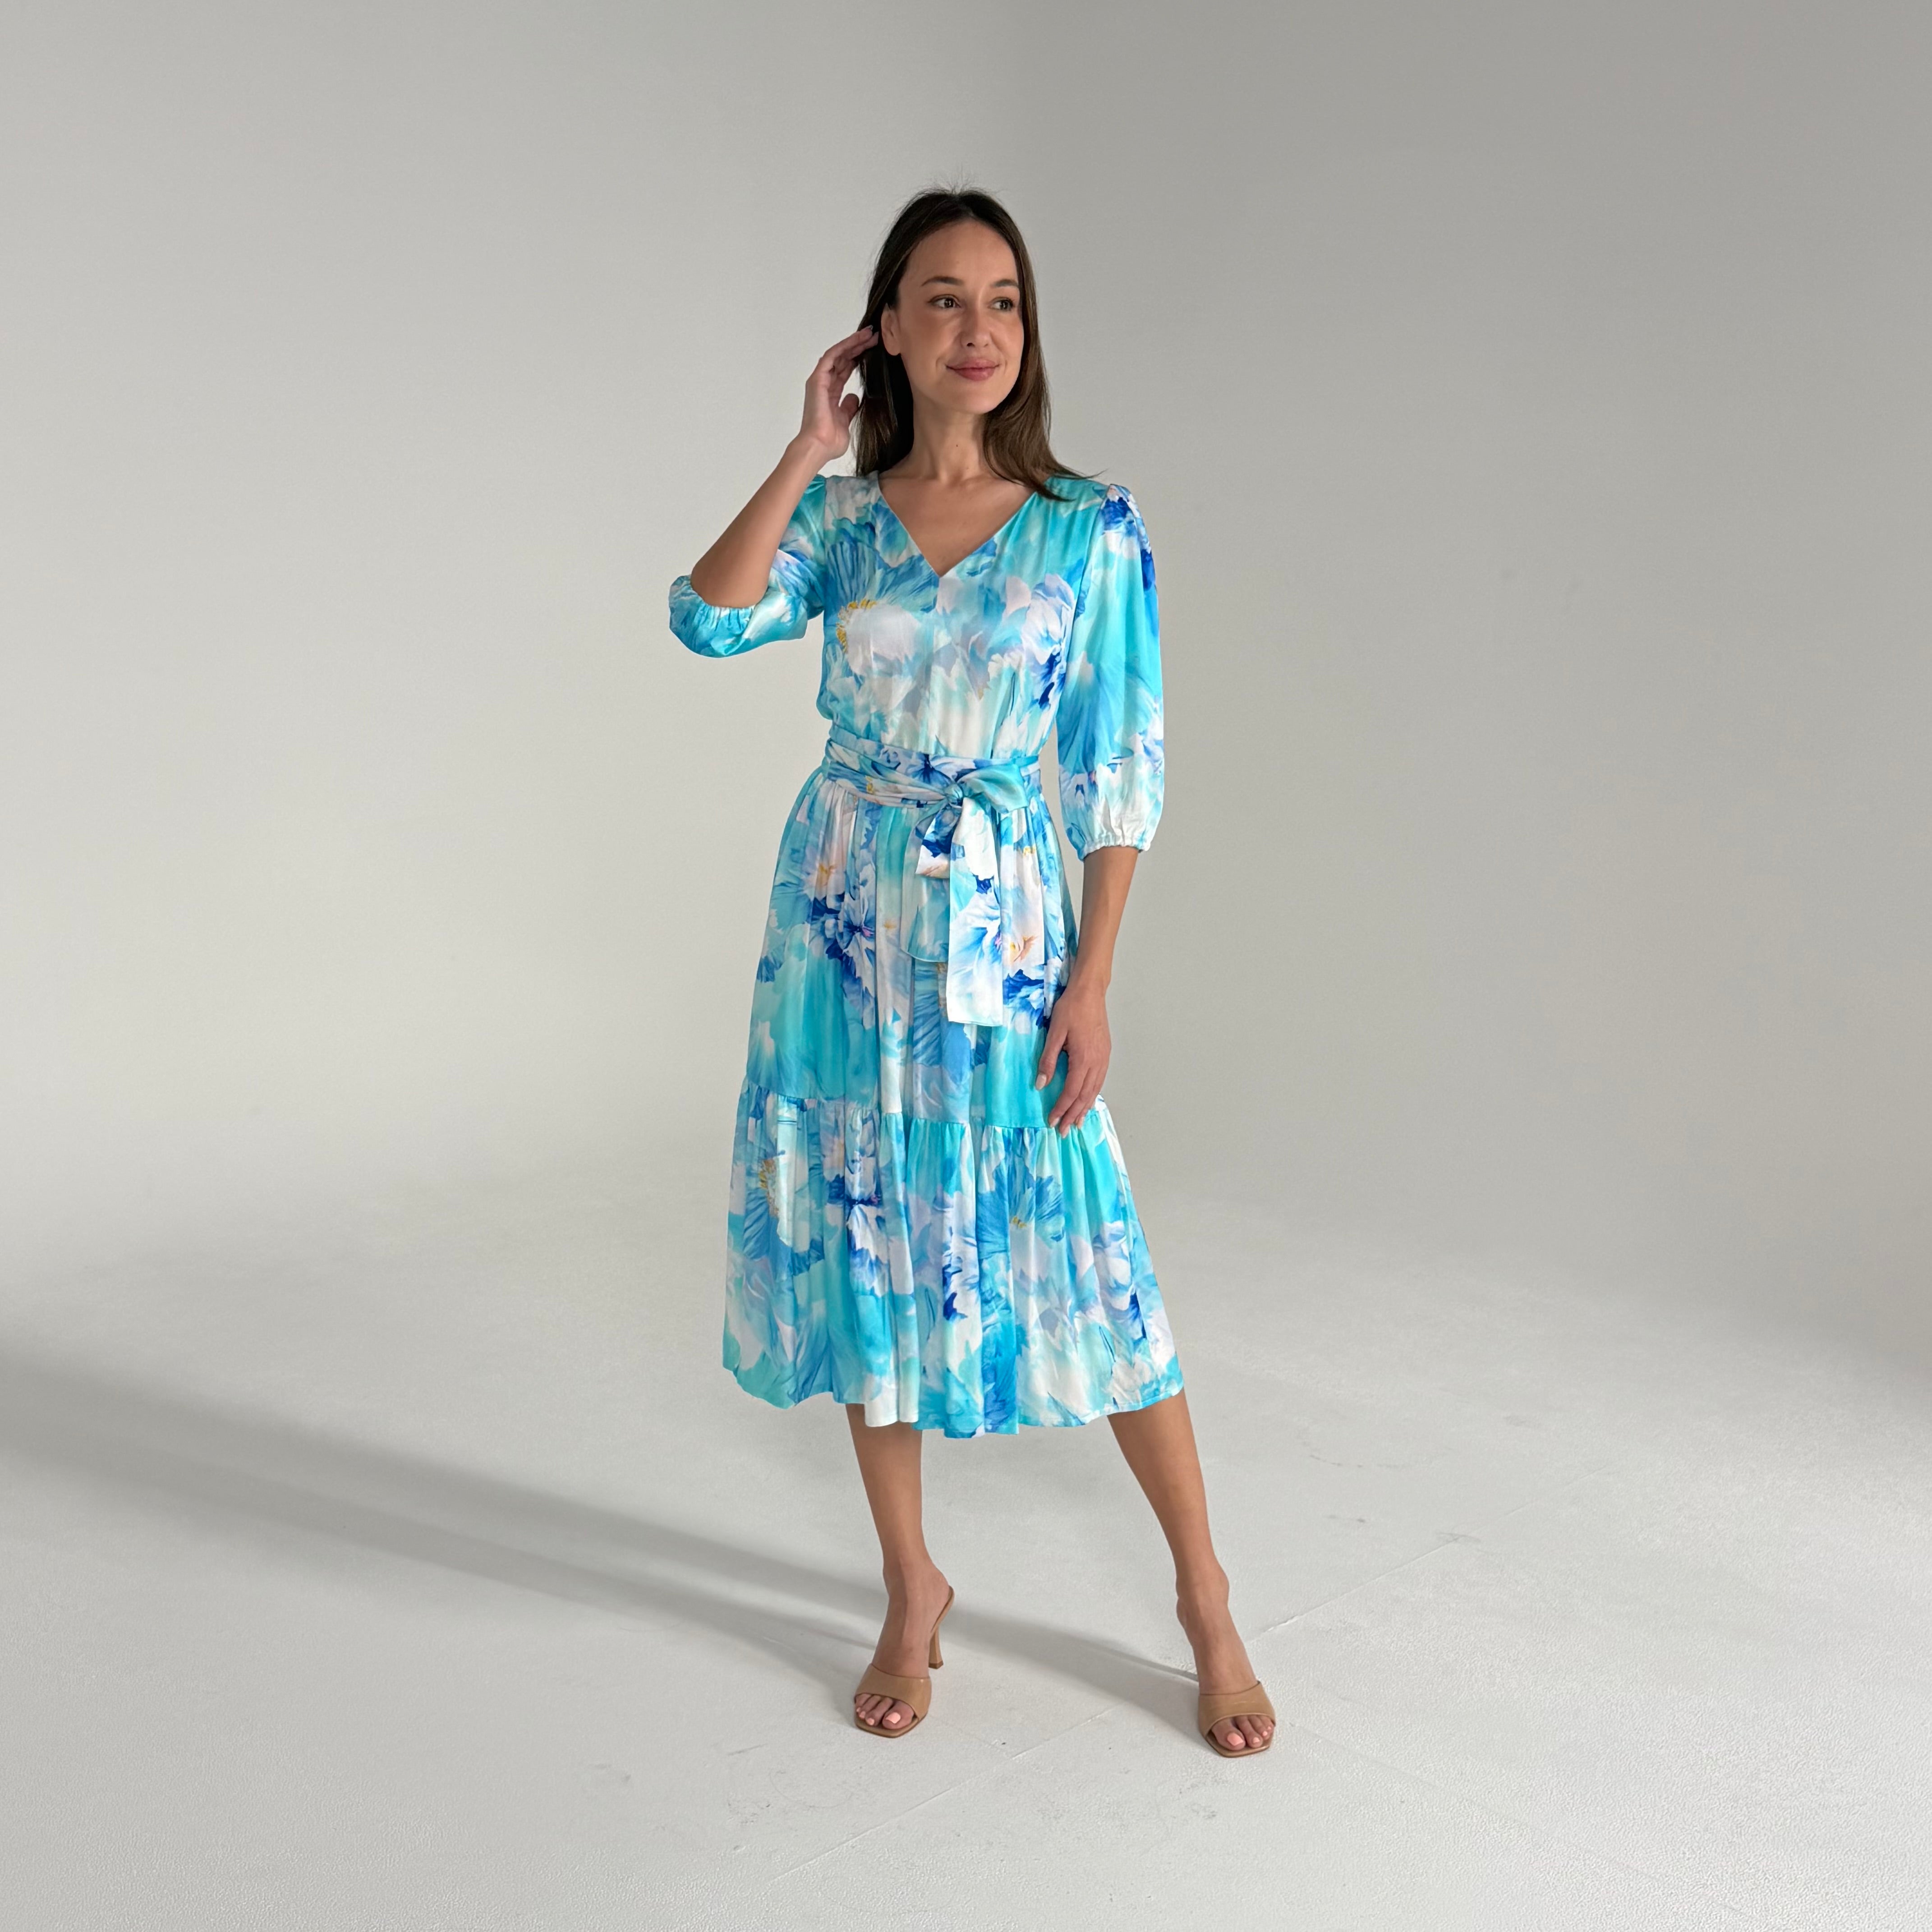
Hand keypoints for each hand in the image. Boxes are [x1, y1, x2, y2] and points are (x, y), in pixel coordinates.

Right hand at [797, 326, 875, 466]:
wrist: (819, 446)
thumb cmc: (829, 441)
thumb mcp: (845, 421)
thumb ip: (849, 408)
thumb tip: (854, 398)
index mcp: (830, 394)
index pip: (845, 370)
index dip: (858, 358)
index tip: (873, 350)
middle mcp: (823, 384)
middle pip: (843, 359)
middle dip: (858, 346)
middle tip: (874, 336)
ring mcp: (819, 381)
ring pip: (838, 354)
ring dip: (853, 343)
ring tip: (869, 334)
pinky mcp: (818, 379)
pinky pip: (831, 357)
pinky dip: (844, 346)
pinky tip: (857, 339)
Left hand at [1035, 977, 1110, 1134]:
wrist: (1090, 992)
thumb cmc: (1071, 1009)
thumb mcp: (1054, 1034)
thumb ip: (1047, 1061)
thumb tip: (1040, 1085)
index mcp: (1083, 1059)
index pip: (1071, 1092)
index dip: (1061, 1108)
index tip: (1051, 1121)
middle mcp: (1096, 1062)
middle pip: (1084, 1096)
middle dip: (1073, 1115)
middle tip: (1063, 1131)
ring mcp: (1103, 1059)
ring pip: (1094, 1091)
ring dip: (1084, 1109)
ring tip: (1075, 1123)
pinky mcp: (1105, 1054)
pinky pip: (1099, 1081)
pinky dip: (1092, 1095)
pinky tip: (1087, 1101)